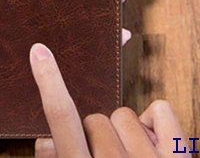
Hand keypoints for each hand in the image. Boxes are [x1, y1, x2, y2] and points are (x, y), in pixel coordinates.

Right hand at [30, 43, 186, 157]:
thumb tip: (45, 140)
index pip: (62, 118)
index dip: (49, 82)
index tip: (39, 51)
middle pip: (94, 119)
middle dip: (95, 139)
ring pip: (123, 115)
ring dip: (122, 135)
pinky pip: (159, 110)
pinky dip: (154, 123)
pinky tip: (152, 148)